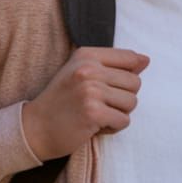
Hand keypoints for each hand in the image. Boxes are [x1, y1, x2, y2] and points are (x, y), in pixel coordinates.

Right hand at [21, 47, 148, 160]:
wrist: (35, 127)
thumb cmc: (62, 100)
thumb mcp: (82, 72)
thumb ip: (113, 64)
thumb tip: (146, 60)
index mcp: (87, 54)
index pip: (130, 58)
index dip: (127, 77)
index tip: (108, 87)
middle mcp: (88, 69)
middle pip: (135, 82)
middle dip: (122, 98)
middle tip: (100, 104)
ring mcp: (90, 90)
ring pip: (132, 102)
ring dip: (118, 114)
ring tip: (97, 115)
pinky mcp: (93, 113)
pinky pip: (124, 121)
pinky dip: (113, 128)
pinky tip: (94, 126)